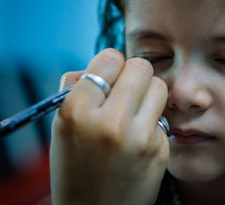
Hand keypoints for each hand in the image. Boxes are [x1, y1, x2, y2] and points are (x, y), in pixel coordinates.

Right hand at [50, 48, 168, 204]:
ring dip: (148, 93)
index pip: (110, 58)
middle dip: (134, 74)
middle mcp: (110, 122)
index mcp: (77, 112)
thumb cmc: (75, 167)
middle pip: (142, 67)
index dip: (110, 65)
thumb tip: (100, 64)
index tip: (109, 77)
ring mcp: (139, 137)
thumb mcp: (62, 127)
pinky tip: (139, 139)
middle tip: (127, 90)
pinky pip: (162, 116)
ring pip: (160, 86)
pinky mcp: (159, 150)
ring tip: (135, 111)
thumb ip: (77, 89)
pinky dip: (152, 121)